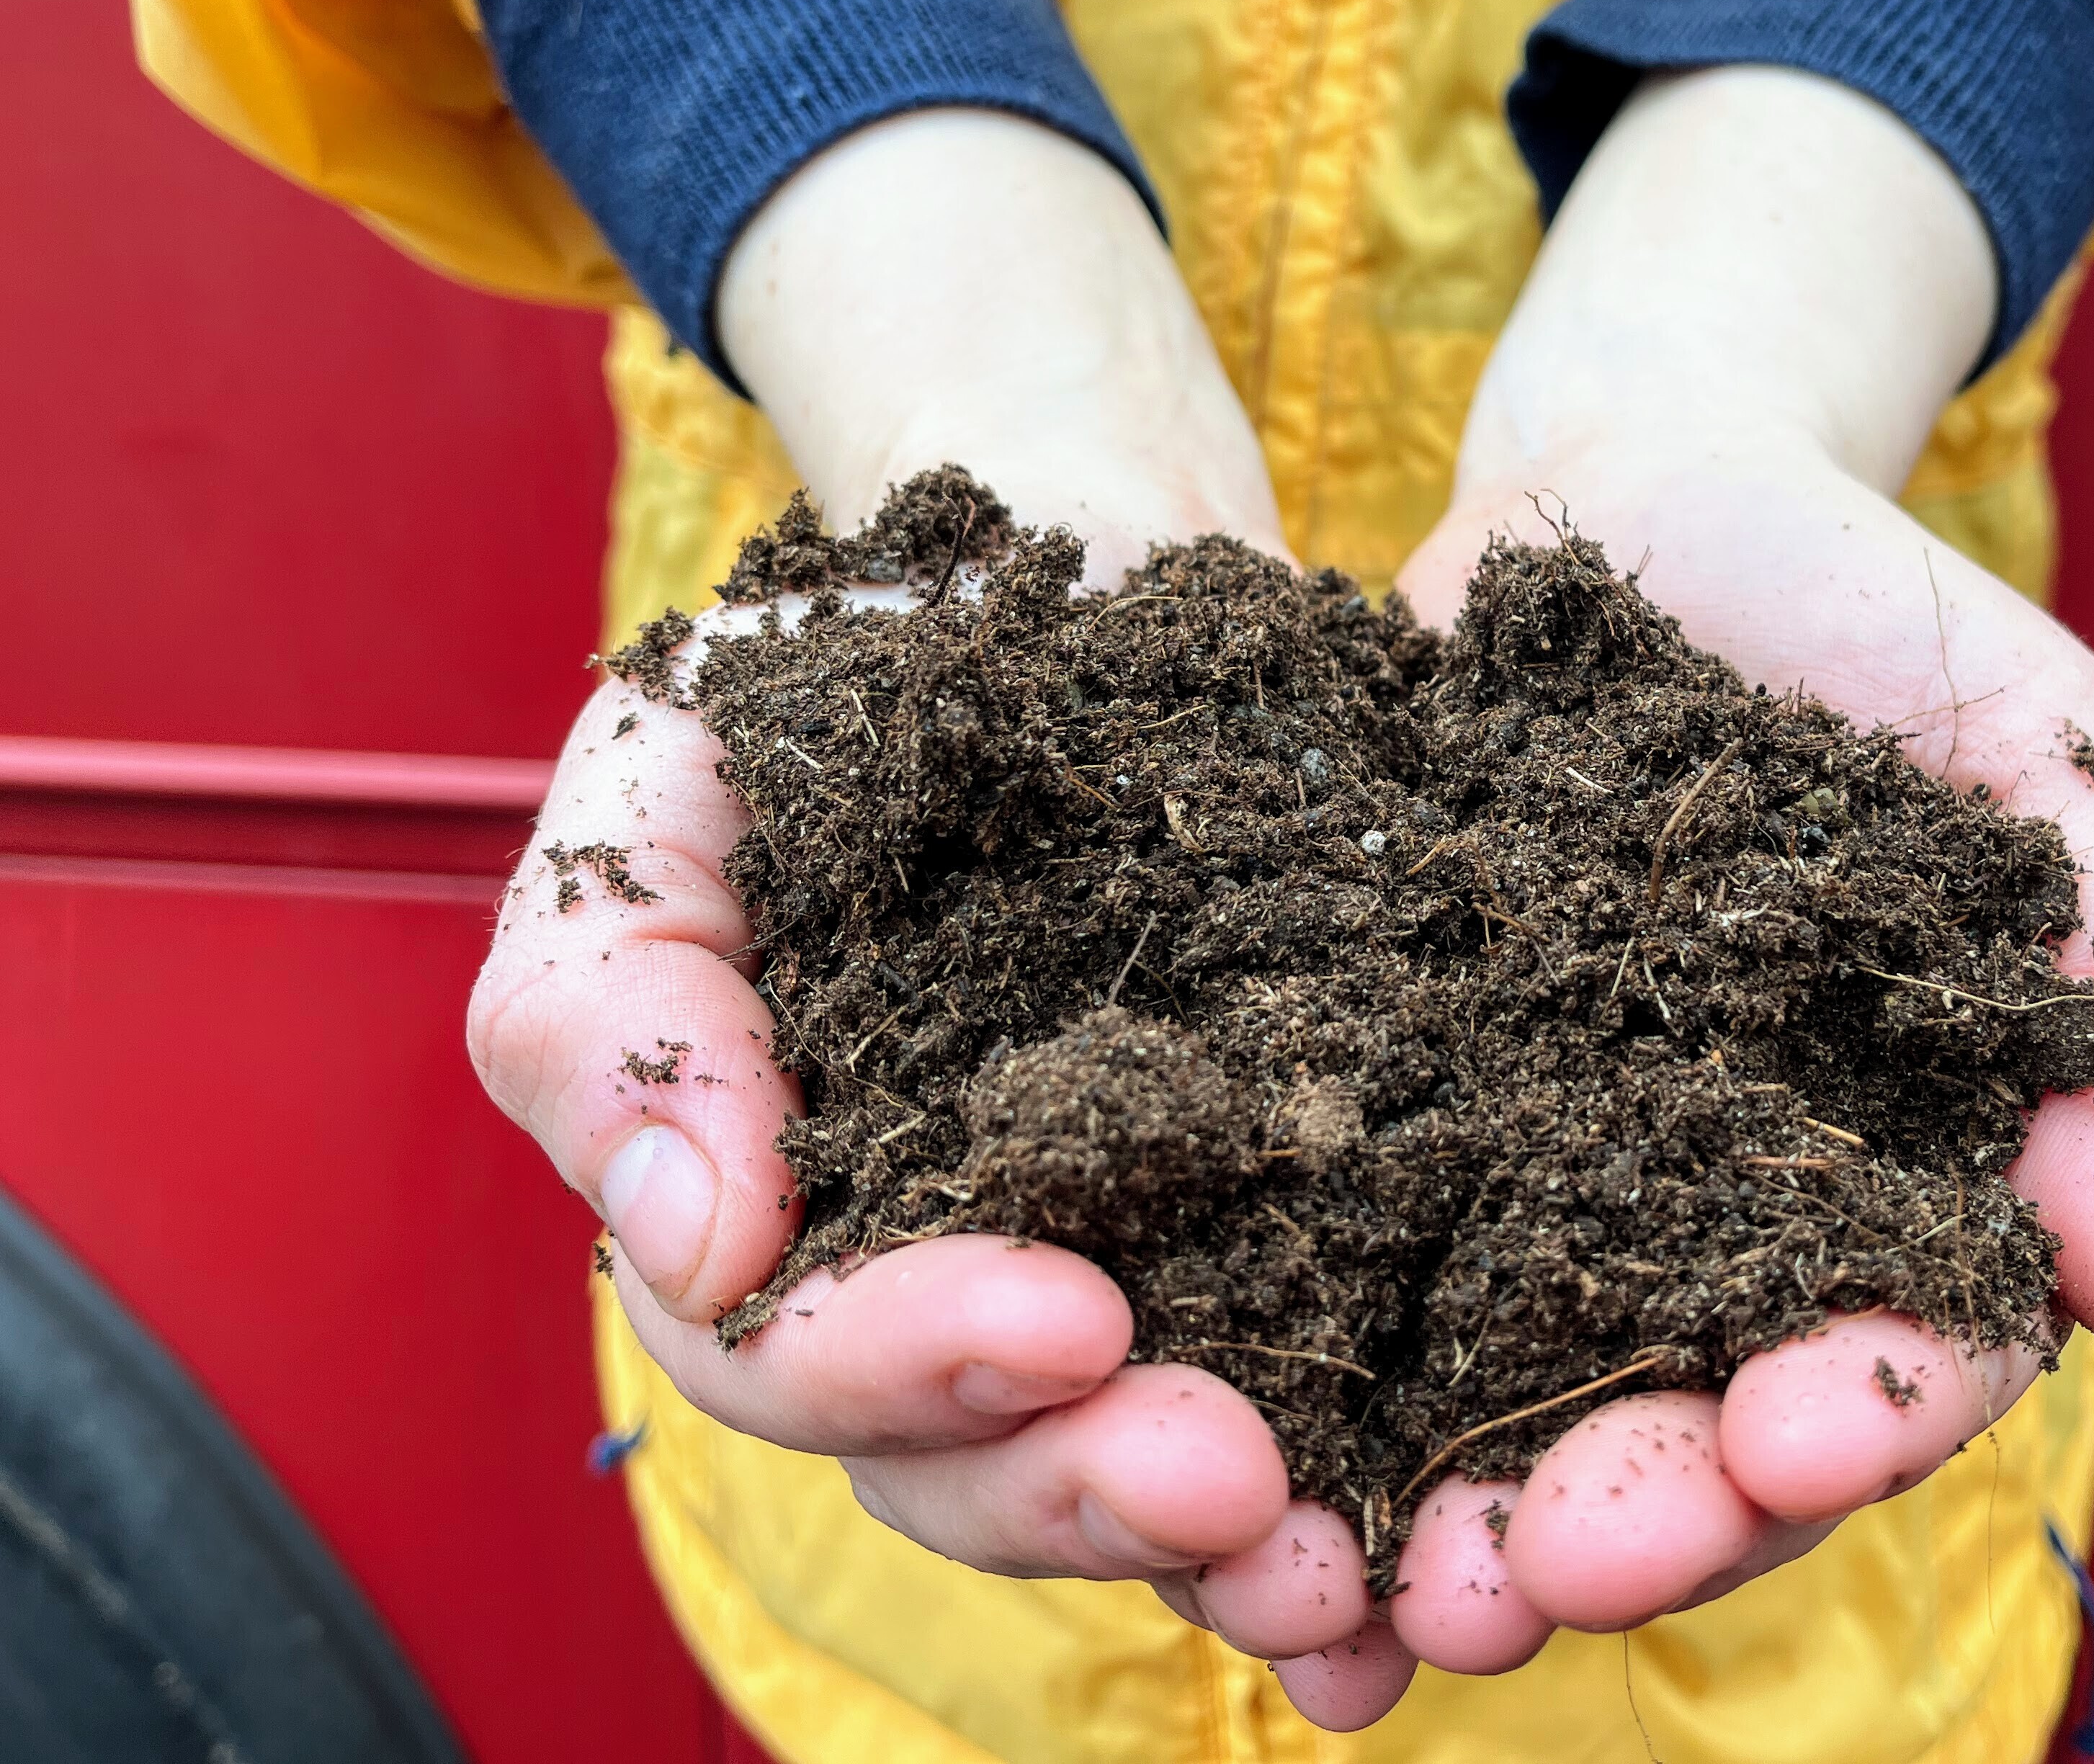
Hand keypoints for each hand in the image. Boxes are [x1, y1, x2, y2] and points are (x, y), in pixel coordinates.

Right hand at [469, 113, 1416, 1713]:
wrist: (1071, 579)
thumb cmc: (844, 672)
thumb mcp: (669, 784)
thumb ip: (617, 1009)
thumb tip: (705, 1249)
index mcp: (768, 1201)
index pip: (787, 1349)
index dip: (904, 1359)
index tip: (1066, 1317)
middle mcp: (927, 1271)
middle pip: (964, 1458)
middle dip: (1089, 1483)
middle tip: (1232, 1478)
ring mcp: (1101, 1257)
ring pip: (1124, 1465)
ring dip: (1226, 1546)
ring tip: (1340, 1571)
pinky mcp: (1259, 1227)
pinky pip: (1294, 1395)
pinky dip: (1352, 1491)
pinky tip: (1420, 1562)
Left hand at [1366, 68, 2093, 1695]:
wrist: (1640, 471)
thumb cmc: (1872, 605)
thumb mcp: (2043, 759)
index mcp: (1893, 1156)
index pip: (1902, 1350)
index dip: (1856, 1420)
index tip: (1789, 1439)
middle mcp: (1710, 1198)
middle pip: (1689, 1423)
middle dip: (1633, 1517)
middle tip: (1545, 1569)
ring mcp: (1537, 1155)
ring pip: (1502, 1391)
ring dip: (1448, 1507)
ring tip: (1377, 1582)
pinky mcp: (1386, 1083)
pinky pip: (1333, 1249)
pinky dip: (1295, 1368)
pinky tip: (1234, 1441)